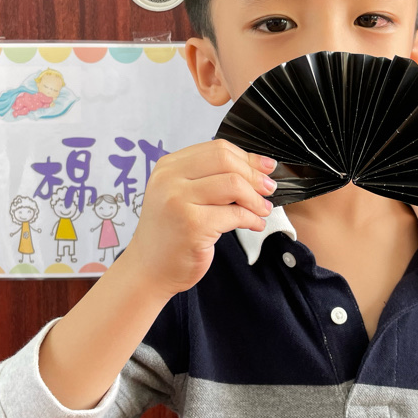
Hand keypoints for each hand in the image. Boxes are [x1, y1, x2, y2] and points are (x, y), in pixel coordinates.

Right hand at [121, 139, 275, 296]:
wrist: (148, 270)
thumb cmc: (170, 234)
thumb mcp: (182, 196)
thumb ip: (210, 178)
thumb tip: (257, 167)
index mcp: (168, 167)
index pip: (216, 148)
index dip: (247, 157)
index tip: (265, 167)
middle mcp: (169, 180)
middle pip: (225, 160)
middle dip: (254, 174)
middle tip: (269, 188)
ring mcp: (178, 202)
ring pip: (233, 185)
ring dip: (256, 198)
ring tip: (263, 209)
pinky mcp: (192, 225)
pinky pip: (235, 214)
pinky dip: (252, 219)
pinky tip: (255, 224)